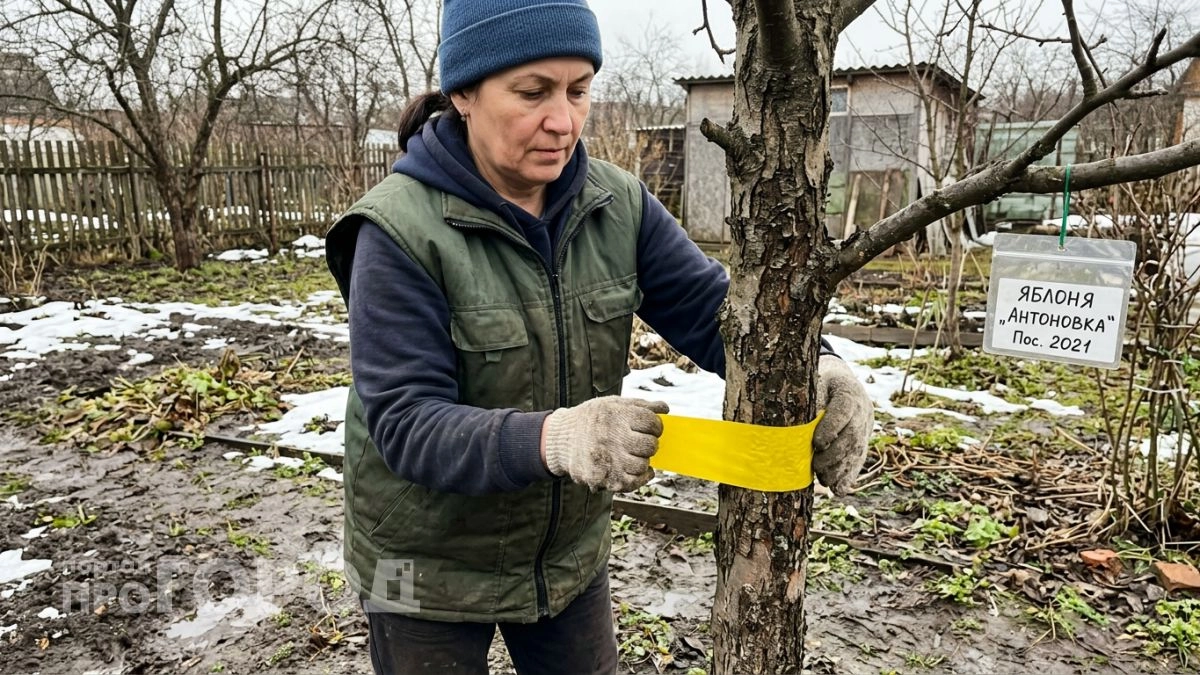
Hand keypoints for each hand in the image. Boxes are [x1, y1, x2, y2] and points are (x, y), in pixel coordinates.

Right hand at [541, 397, 669, 491]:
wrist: (561, 439)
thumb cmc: (592, 419)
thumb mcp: (613, 404)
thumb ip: (641, 405)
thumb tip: (664, 409)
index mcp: (616, 415)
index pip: (651, 422)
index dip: (656, 426)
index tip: (650, 427)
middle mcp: (612, 437)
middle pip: (650, 445)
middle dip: (650, 443)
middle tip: (642, 441)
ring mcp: (608, 459)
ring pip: (642, 465)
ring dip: (643, 460)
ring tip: (634, 454)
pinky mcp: (604, 477)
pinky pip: (633, 482)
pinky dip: (641, 477)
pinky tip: (640, 470)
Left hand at [813, 355, 872, 494]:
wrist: (841, 383)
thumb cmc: (817, 383)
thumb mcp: (811, 383)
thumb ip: (804, 398)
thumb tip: (788, 423)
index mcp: (847, 391)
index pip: (843, 409)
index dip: (831, 427)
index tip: (817, 443)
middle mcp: (861, 410)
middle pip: (852, 435)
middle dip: (834, 454)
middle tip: (816, 466)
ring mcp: (865, 427)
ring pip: (856, 451)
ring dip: (840, 469)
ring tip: (824, 480)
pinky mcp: (863, 441)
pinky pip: (858, 460)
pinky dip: (848, 476)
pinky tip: (839, 490)